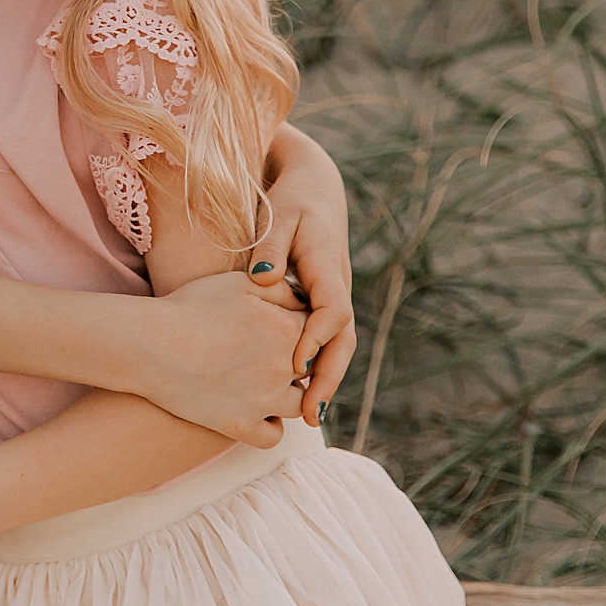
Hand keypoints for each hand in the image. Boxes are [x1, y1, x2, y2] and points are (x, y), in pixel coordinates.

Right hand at [139, 270, 307, 447]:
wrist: (149, 345)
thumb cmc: (188, 307)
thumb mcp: (236, 283)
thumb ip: (278, 289)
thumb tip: (302, 300)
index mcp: (285, 329)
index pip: (312, 329)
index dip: (295, 324)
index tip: (275, 322)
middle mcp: (282, 368)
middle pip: (308, 366)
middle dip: (295, 358)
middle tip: (266, 349)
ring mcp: (263, 401)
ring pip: (297, 402)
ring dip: (287, 391)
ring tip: (263, 380)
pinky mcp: (241, 426)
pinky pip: (273, 435)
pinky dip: (270, 425)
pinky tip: (257, 409)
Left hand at [250, 123, 355, 426]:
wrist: (316, 189)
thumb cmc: (292, 201)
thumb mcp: (280, 216)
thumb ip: (270, 247)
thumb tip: (261, 280)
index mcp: (328, 266)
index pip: (333, 310)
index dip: (317, 339)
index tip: (297, 365)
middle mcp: (338, 287)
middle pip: (343, 340)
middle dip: (330, 378)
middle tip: (311, 414)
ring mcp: (334, 297)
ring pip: (339, 345)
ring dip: (327, 381)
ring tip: (309, 417)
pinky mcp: (324, 303)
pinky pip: (327, 340)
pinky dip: (320, 367)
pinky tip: (301, 394)